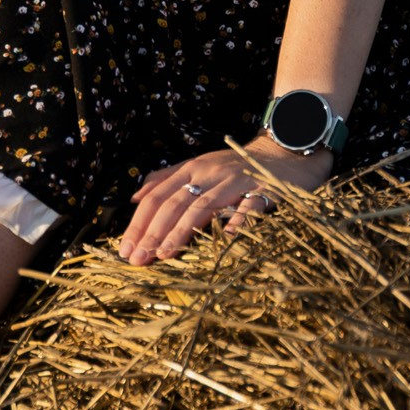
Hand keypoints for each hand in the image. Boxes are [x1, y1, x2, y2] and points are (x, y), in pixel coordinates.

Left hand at [120, 136, 333, 265]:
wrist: (283, 150)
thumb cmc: (236, 166)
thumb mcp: (199, 166)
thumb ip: (168, 178)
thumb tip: (136, 196)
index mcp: (192, 168)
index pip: (157, 196)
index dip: (139, 222)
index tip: (126, 249)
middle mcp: (210, 172)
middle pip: (175, 202)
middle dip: (154, 232)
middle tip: (139, 258)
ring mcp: (237, 180)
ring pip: (204, 205)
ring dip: (183, 230)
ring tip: (166, 253)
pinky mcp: (264, 187)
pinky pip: (250, 205)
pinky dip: (238, 220)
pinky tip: (226, 238)